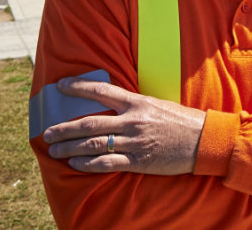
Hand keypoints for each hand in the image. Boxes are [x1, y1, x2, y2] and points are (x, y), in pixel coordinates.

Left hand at [42, 76, 206, 174]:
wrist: (204, 140)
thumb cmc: (182, 121)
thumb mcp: (158, 104)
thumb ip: (134, 105)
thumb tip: (111, 104)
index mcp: (138, 102)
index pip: (101, 91)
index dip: (78, 87)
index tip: (60, 86)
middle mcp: (133, 121)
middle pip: (89, 123)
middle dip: (64, 128)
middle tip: (47, 132)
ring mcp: (135, 142)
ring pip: (93, 144)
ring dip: (69, 148)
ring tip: (54, 150)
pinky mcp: (139, 161)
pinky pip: (107, 163)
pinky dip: (87, 164)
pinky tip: (75, 164)